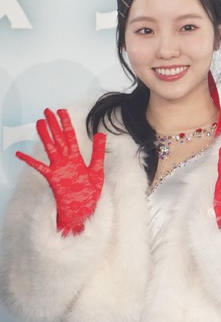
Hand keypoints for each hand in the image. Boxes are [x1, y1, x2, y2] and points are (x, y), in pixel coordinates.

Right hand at [16, 108, 105, 235]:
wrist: (83, 211)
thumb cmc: (89, 193)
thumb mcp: (97, 170)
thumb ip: (98, 152)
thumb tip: (101, 134)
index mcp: (77, 158)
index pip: (71, 137)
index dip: (66, 123)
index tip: (62, 111)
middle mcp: (66, 161)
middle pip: (58, 139)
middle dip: (53, 124)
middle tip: (47, 110)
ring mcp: (58, 169)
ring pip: (50, 148)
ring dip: (44, 136)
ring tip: (38, 122)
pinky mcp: (52, 178)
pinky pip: (40, 168)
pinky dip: (30, 161)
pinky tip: (19, 154)